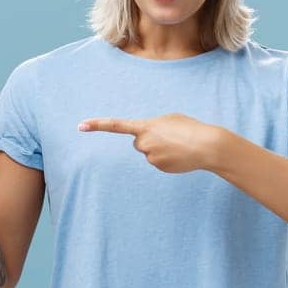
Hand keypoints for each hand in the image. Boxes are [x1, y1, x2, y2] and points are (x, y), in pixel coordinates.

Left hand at [79, 113, 224, 173]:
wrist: (207, 146)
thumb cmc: (190, 128)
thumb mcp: (170, 119)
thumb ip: (154, 126)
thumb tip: (147, 140)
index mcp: (145, 126)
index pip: (116, 125)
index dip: (97, 125)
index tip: (80, 126)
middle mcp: (144, 143)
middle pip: (139, 142)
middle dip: (150, 140)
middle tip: (170, 137)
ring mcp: (151, 157)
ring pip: (150, 153)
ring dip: (161, 149)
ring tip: (179, 145)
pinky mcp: (159, 168)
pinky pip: (159, 162)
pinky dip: (168, 159)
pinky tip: (181, 155)